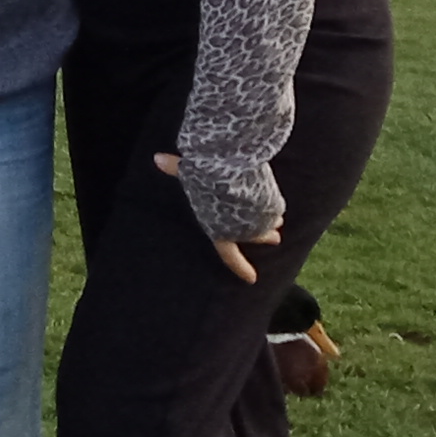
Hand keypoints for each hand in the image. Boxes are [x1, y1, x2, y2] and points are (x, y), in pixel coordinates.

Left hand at [154, 152, 282, 281]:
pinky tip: (276, 204)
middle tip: (275, 239)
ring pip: (269, 224)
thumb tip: (157, 158)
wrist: (231, 175)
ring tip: (278, 223)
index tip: (251, 279)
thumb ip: (175, 168)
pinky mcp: (272, 210)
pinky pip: (276, 209)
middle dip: (266, 237)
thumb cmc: (205, 179)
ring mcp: (258, 224)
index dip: (240, 267)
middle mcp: (241, 233)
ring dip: (272, 222)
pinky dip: (275, 207)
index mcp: (219, 233)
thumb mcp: (189, 173)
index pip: (229, 255)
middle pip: (257, 237)